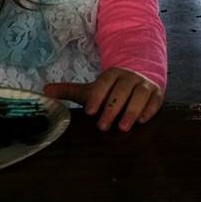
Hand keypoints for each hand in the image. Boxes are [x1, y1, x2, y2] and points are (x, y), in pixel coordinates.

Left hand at [44, 68, 163, 131]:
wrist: (139, 74)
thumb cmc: (111, 87)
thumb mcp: (92, 88)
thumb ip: (69, 90)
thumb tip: (44, 91)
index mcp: (113, 74)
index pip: (105, 82)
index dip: (98, 96)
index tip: (89, 112)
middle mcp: (129, 77)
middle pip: (122, 90)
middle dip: (113, 108)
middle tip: (103, 126)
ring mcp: (144, 84)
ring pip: (140, 95)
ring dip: (132, 110)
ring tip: (123, 127)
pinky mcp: (156, 93)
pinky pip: (155, 100)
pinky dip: (150, 109)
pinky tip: (143, 121)